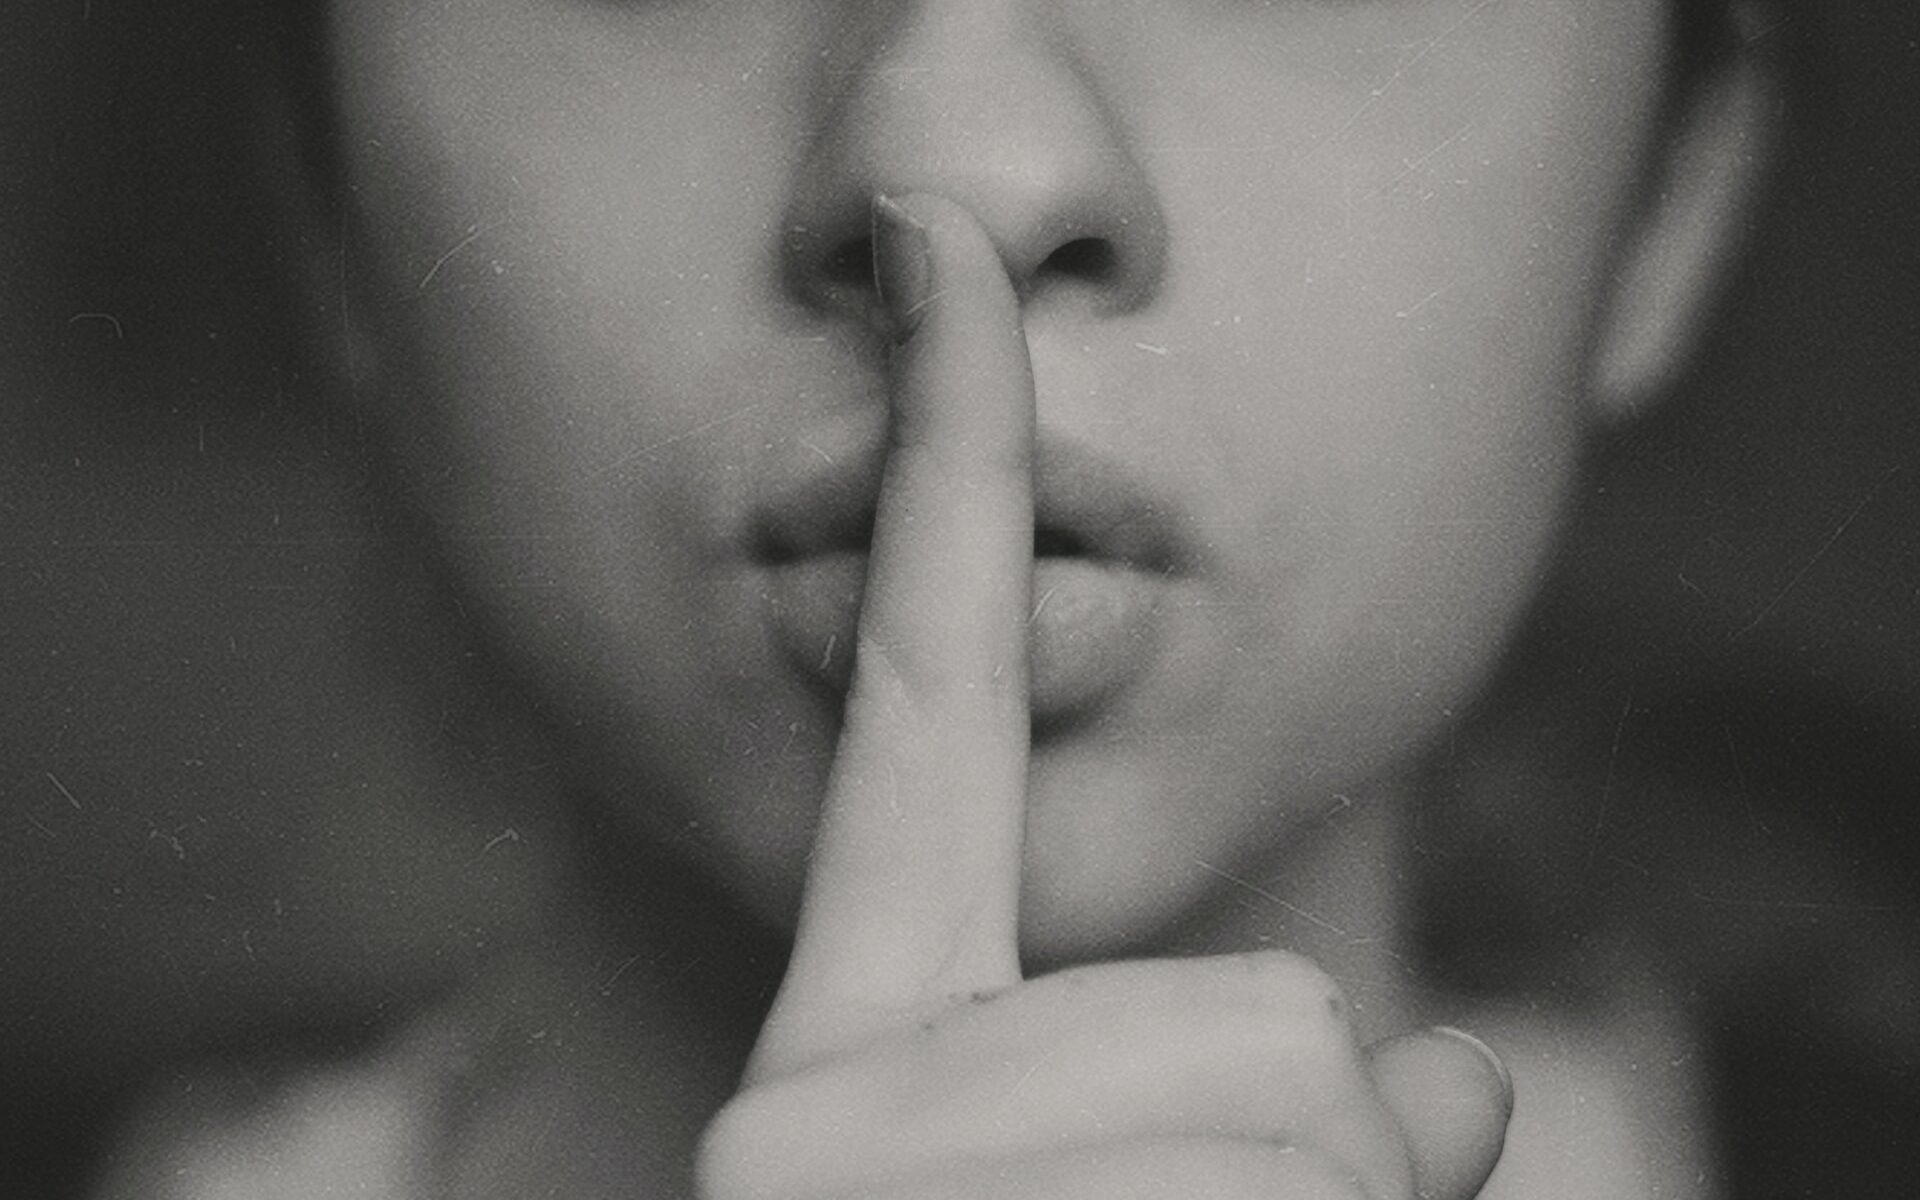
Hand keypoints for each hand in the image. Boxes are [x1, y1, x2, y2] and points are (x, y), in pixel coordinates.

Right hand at [697, 193, 1510, 1199]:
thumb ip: (1276, 1101)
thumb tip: (1470, 1076)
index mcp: (853, 1047)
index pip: (922, 696)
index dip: (947, 465)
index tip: (937, 253)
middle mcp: (825, 1094)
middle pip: (1260, 995)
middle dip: (1304, 1140)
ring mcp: (870, 1160)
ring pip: (1323, 1091)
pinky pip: (1338, 1166)